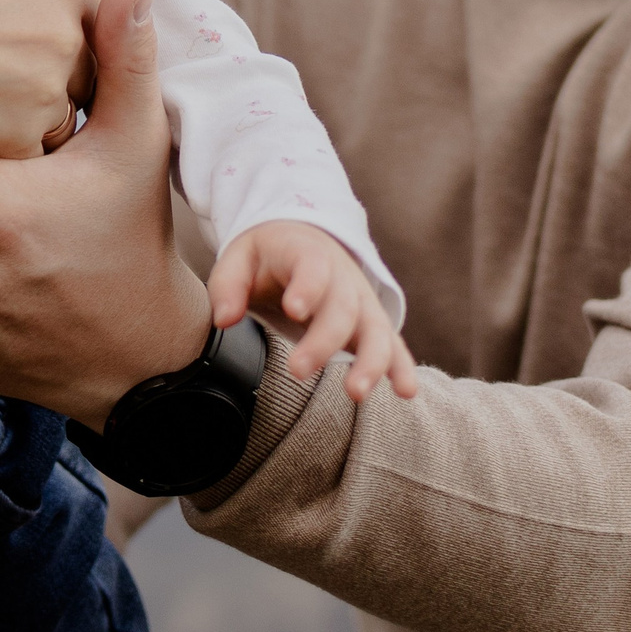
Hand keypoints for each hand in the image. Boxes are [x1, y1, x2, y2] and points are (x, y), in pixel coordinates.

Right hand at [0, 0, 108, 157]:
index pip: (97, 13)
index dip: (52, 20)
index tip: (5, 24)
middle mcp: (66, 39)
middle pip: (83, 68)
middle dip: (46, 68)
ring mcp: (42, 95)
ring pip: (58, 114)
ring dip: (27, 110)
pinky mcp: (13, 144)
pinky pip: (28, 152)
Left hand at [210, 220, 418, 397]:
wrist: (304, 239)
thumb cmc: (268, 254)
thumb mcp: (240, 256)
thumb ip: (228, 285)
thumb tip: (223, 319)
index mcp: (308, 253)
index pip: (313, 267)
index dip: (308, 286)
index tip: (294, 309)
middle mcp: (343, 277)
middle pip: (342, 308)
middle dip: (324, 341)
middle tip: (298, 370)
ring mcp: (362, 301)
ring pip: (375, 330)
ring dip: (370, 361)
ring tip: (356, 392)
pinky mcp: (371, 323)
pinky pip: (392, 344)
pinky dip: (401, 366)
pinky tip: (406, 391)